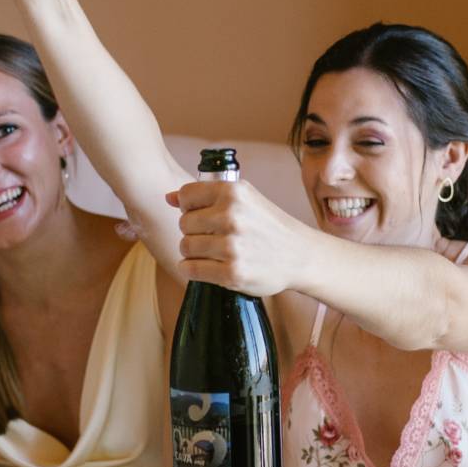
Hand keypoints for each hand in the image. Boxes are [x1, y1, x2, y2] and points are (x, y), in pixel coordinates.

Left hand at [166, 179, 307, 296]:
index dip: (190, 207)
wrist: (299, 255)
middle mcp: (231, 217)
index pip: (186, 196)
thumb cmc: (269, 226)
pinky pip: (191, 270)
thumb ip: (207, 195)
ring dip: (193, 252)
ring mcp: (231, 246)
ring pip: (185, 247)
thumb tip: (168, 197)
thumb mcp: (245, 199)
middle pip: (183, 224)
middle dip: (192, 231)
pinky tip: (205, 267)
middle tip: (212, 237)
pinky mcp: (231, 273)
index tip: (202, 215)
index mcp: (233, 192)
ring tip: (212, 252)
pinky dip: (192, 269)